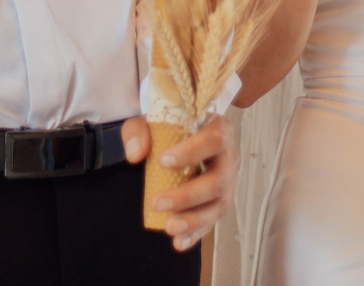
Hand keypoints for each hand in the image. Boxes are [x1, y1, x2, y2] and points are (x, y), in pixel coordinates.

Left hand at [122, 114, 237, 252]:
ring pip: (219, 205)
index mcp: (218, 129)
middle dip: (188, 195)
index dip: (192, 152)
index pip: (214, 139)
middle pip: (218, 180)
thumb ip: (138, 131)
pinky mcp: (220, 201)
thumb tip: (135, 154)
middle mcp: (228, 157)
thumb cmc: (169, 128)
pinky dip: (196, 233)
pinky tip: (179, 242)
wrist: (180, 137)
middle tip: (157, 202)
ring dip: (194, 220)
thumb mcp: (150, 121)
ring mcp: (228, 182)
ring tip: (169, 227)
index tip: (163, 161)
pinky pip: (213, 221)